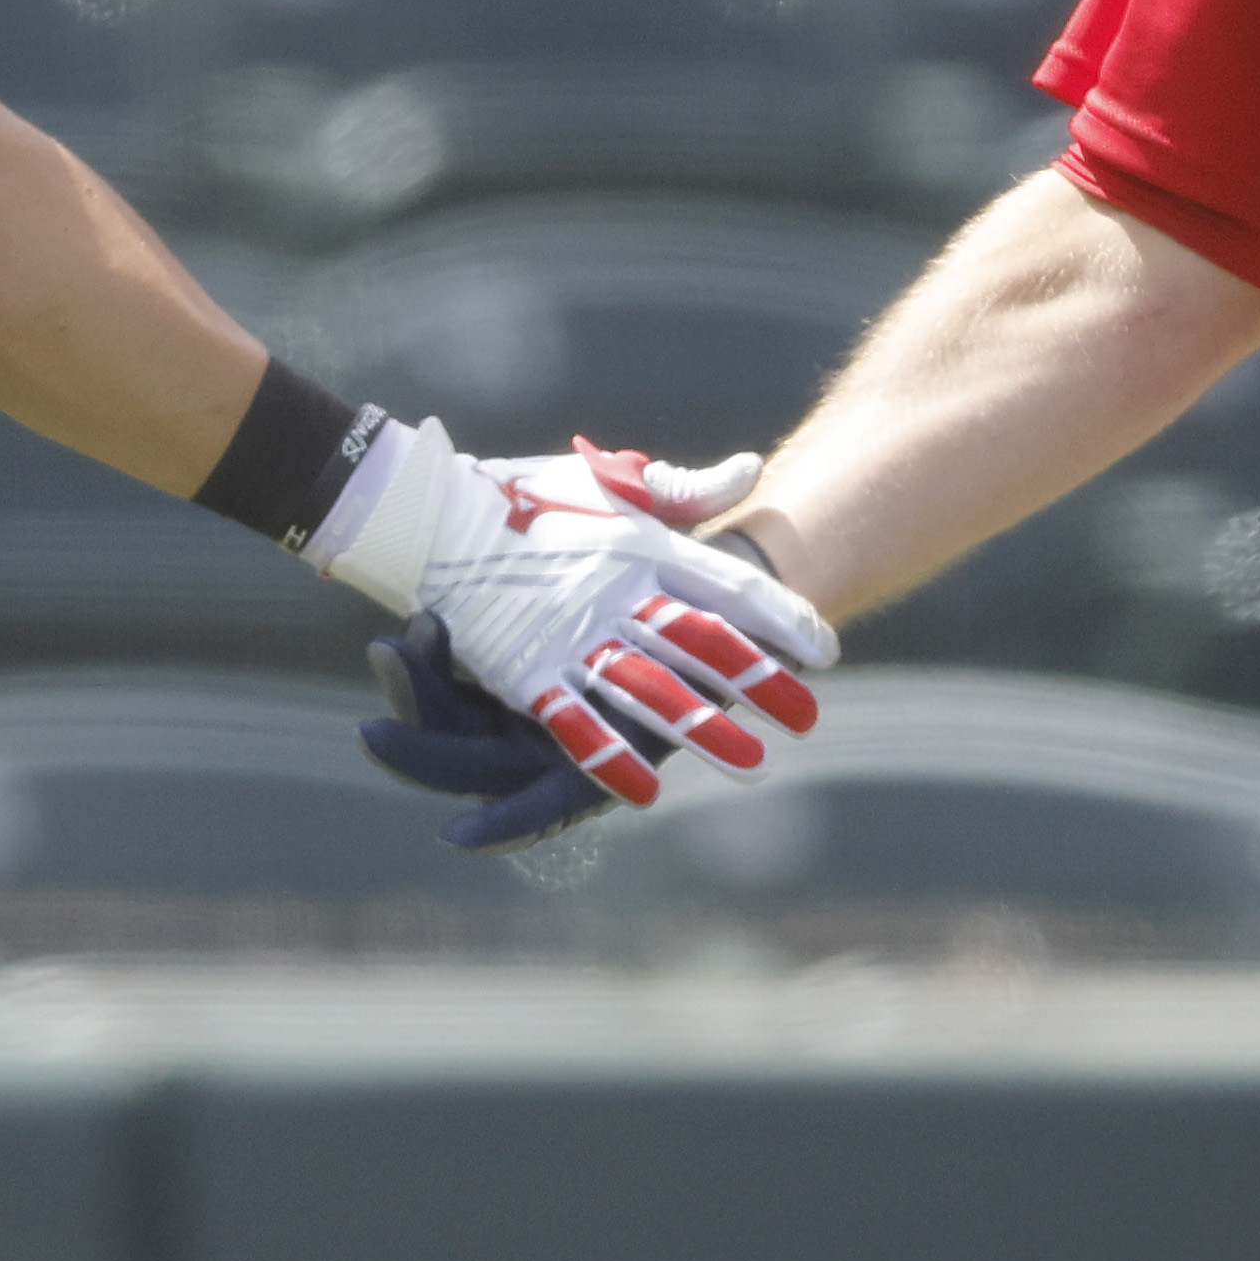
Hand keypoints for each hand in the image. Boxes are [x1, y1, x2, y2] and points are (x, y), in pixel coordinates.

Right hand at [312, 430, 831, 822]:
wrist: (433, 515)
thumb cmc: (531, 496)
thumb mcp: (612, 482)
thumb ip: (685, 488)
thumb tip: (755, 471)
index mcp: (640, 545)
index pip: (727, 585)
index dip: (781, 619)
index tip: (826, 650)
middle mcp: (615, 592)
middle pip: (700, 642)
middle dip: (758, 682)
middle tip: (808, 717)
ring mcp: (569, 634)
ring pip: (649, 688)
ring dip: (702, 729)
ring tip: (754, 764)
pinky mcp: (524, 670)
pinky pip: (573, 720)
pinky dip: (608, 755)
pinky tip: (647, 789)